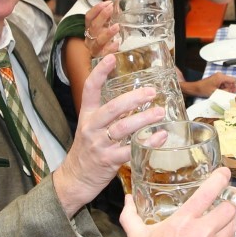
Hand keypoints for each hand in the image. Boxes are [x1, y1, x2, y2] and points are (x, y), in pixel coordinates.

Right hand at [59, 55, 168, 193]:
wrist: (75, 178)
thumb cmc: (88, 150)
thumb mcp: (92, 127)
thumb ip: (110, 114)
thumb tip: (137, 99)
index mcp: (87, 115)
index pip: (90, 89)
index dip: (100, 72)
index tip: (111, 57)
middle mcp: (92, 127)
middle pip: (112, 108)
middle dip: (133, 98)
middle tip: (151, 92)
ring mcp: (100, 144)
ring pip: (122, 128)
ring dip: (143, 119)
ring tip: (160, 112)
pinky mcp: (109, 161)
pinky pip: (130, 150)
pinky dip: (147, 142)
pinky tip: (160, 136)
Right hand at [82, 0, 118, 59]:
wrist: (103, 61)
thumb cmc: (106, 40)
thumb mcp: (106, 27)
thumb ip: (109, 18)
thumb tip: (118, 7)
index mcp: (89, 29)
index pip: (88, 17)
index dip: (97, 9)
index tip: (108, 2)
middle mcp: (89, 38)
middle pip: (93, 26)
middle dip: (102, 16)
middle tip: (112, 9)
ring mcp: (94, 49)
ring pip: (98, 40)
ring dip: (107, 33)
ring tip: (117, 26)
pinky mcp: (101, 58)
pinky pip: (105, 53)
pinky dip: (111, 48)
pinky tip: (117, 43)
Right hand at [119, 167, 235, 236]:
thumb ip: (131, 215)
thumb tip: (128, 199)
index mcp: (182, 223)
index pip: (208, 193)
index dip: (220, 179)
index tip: (224, 173)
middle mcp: (201, 234)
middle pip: (229, 208)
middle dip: (226, 202)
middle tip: (220, 201)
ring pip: (233, 225)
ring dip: (229, 219)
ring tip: (220, 217)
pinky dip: (226, 236)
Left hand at [184, 73, 235, 98]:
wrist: (195, 88)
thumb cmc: (204, 89)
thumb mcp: (217, 92)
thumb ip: (227, 91)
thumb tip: (234, 91)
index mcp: (221, 77)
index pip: (233, 80)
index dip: (235, 86)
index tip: (235, 92)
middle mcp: (220, 75)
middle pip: (230, 82)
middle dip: (230, 88)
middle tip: (228, 95)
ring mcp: (218, 77)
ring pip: (227, 84)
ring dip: (226, 89)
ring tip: (222, 94)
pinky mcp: (216, 80)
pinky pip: (223, 84)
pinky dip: (223, 88)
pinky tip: (219, 93)